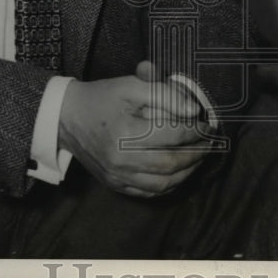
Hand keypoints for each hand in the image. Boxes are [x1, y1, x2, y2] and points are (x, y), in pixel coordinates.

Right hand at [57, 71, 211, 197]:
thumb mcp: (131, 86)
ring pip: (164, 183)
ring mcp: (118, 176)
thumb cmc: (102, 98)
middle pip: (172, 163)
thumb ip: (164, 94)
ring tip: (200, 156)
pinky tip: (180, 171)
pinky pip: (150, 192)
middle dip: (198, 153)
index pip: (173, 135)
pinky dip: (170, 184)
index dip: (196, 130)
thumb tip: (193, 110)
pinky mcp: (116, 185)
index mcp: (125, 132)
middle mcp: (121, 160)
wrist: (67, 118)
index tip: (207, 123)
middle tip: (210, 142)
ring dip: (188, 171)